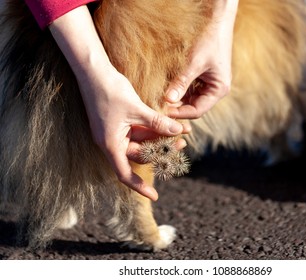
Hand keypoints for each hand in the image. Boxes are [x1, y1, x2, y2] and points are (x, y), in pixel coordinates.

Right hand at [78, 64, 186, 200]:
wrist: (94, 70)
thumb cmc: (110, 90)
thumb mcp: (136, 109)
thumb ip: (157, 122)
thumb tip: (178, 132)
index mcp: (110, 144)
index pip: (124, 173)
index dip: (139, 186)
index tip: (154, 196)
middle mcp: (113, 141)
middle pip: (139, 155)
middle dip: (161, 151)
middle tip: (181, 145)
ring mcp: (116, 131)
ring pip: (143, 141)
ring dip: (161, 137)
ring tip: (183, 131)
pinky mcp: (120, 121)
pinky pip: (140, 129)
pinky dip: (154, 127)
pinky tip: (171, 122)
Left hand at [165, 0, 238, 118]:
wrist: (217, 19)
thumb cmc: (209, 39)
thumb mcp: (194, 62)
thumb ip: (181, 82)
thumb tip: (167, 100)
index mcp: (219, 90)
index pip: (197, 111)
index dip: (179, 114)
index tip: (162, 111)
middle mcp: (216, 89)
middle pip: (193, 107)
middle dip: (176, 107)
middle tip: (157, 106)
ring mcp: (209, 83)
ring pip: (190, 98)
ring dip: (176, 99)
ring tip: (158, 98)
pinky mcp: (203, 76)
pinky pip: (189, 88)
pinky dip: (178, 89)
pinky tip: (165, 87)